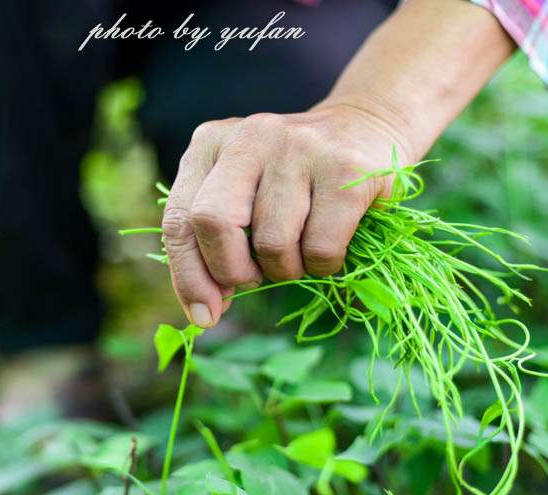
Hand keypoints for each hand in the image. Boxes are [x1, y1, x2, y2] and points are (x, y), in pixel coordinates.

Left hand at [161, 101, 413, 327]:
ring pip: (271, 244)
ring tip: (299, 253)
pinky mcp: (346, 168)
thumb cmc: (294, 179)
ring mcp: (299, 147)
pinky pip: (319, 247)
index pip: (179, 219)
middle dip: (230, 270)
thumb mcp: (244, 193)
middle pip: (213, 223)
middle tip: (254, 278)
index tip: (204, 315)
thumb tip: (201, 312)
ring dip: (286, 270)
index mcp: (211, 143)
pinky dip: (324, 266)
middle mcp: (250, 137)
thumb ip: (213, 241)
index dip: (188, 277)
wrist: (368, 125)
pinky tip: (330, 248)